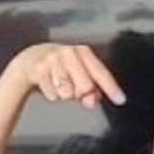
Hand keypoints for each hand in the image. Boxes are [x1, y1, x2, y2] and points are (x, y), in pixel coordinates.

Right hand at [9, 42, 124, 108]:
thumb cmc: (64, 66)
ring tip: (62, 85)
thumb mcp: (80, 73)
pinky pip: (52, 94)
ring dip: (66, 94)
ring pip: (67, 92)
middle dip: (83, 93)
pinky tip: (51, 84)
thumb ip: (92, 89)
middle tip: (78, 91)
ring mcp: (52, 60)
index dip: (111, 88)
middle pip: (85, 86)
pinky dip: (53, 94)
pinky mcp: (39, 69)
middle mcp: (69, 52)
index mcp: (83, 52)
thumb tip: (92, 101)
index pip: (101, 72)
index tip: (121, 100)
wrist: (33, 57)